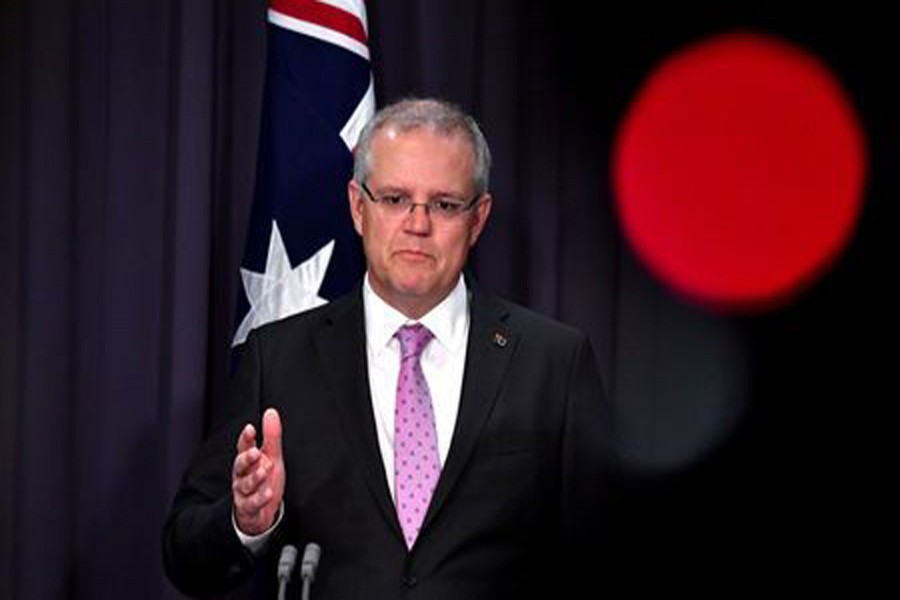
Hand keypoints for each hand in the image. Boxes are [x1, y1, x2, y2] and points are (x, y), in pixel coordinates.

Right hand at [232, 408, 284, 534]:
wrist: (261, 512)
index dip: (246, 439)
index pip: (244, 447)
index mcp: (247, 461)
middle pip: (240, 465)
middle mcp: (242, 475)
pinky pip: (251, 504)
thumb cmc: (264, 480)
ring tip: (264, 471)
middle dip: (246, 458)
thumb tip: (271, 412)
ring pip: (245, 485)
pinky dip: (259, 499)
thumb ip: (271, 436)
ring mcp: (243, 492)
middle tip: (255, 453)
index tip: (250, 429)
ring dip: (254, 478)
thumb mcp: (271, 456)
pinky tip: (268, 493)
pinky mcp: (247, 508)